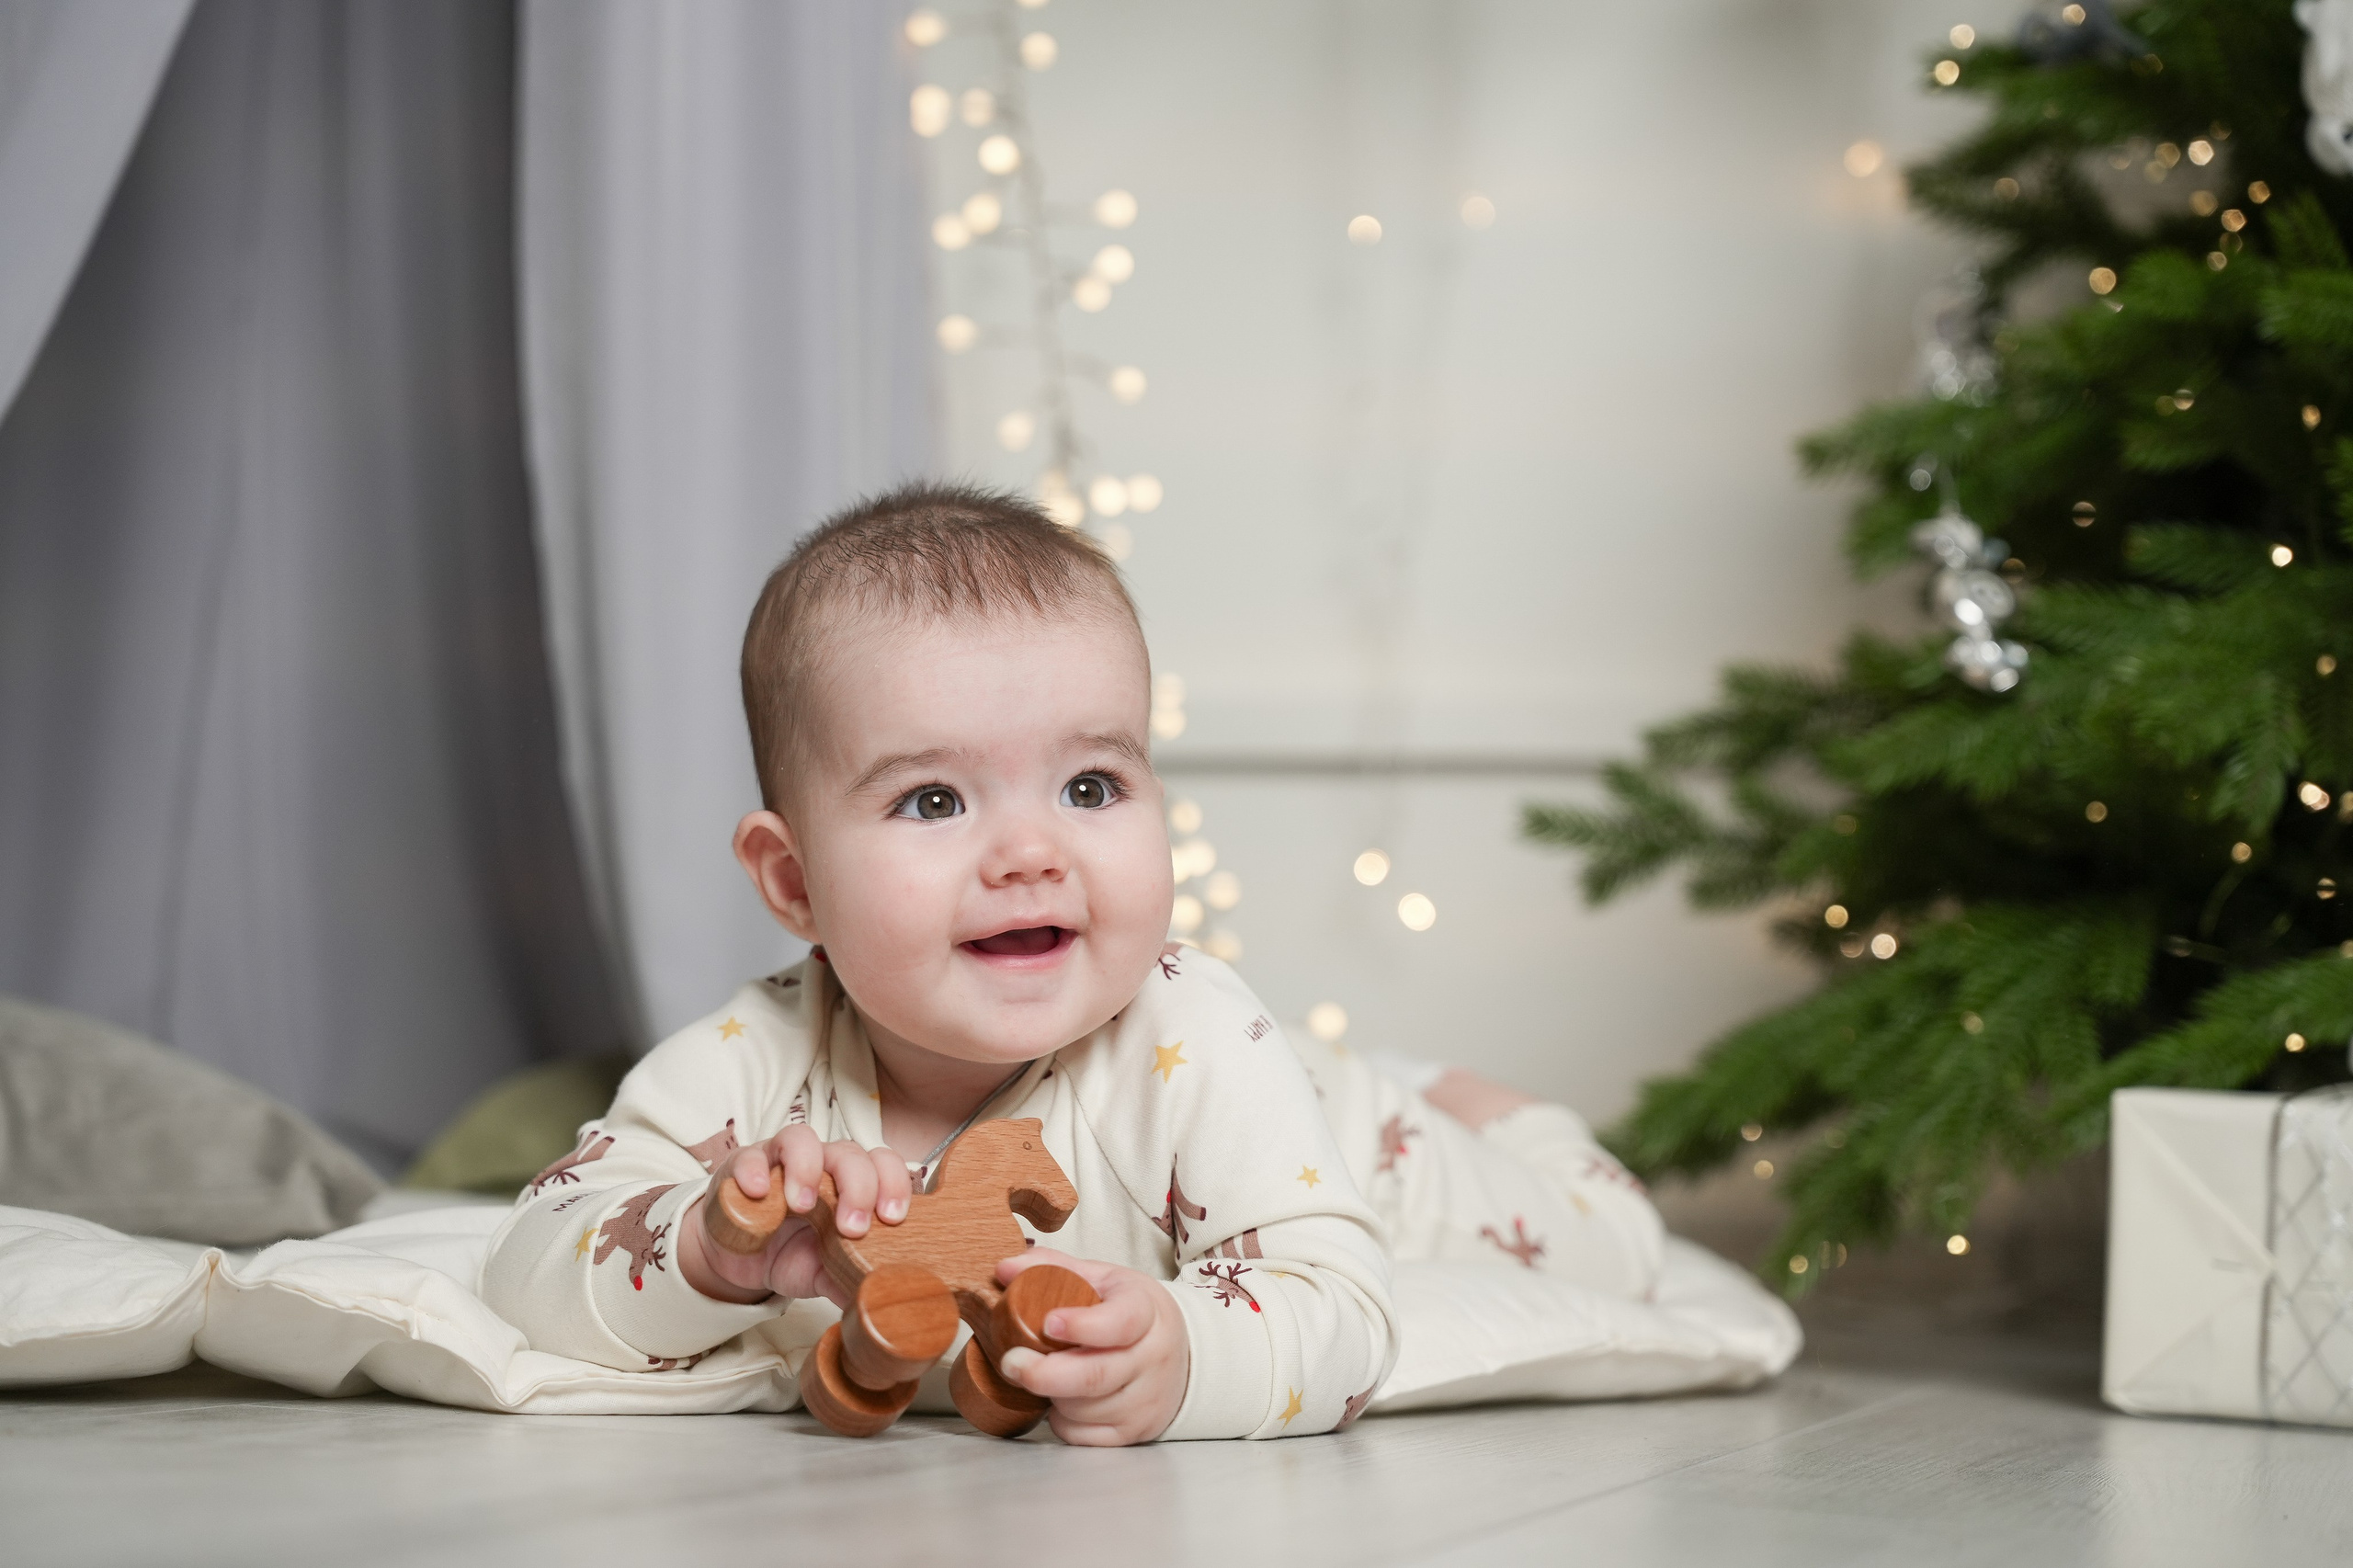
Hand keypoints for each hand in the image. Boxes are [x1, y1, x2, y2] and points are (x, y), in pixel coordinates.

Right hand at [678, 1125, 910, 1309]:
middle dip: (857, 1187)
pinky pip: (748, 1157)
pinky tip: (758, 1191)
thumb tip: (877, 1302)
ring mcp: (780, 1161)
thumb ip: (849, 1281)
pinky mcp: (741, 1167)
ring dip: (807, 1170)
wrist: (741, 1259)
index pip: (883, 1166)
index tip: (891, 1218)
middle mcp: (821, 1165)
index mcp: (850, 1186)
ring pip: (802, 1141)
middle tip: (850, 1227)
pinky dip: (754, 1170)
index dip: (893, 1184)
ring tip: (802, 1205)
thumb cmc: (791, 1253)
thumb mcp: (823, 1273)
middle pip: (849, 1153)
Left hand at [992, 1248, 1188, 1445]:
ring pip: (1083, 1408)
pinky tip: (1064, 1397)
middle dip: (1045, 1374)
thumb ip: (1052, 1267)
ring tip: (1046, 1372)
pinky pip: (1082, 1434)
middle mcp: (1153, 1358)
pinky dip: (1062, 1419)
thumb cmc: (1132, 1313)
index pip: (1120, 1323)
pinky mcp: (1135, 1431)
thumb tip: (1004, 1269)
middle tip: (1011, 1362)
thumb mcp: (1102, 1279)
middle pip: (1096, 1375)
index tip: (1048, 1323)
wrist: (1184, 1356)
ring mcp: (1146, 1400)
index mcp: (1147, 1312)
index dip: (1083, 1326)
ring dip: (1052, 1394)